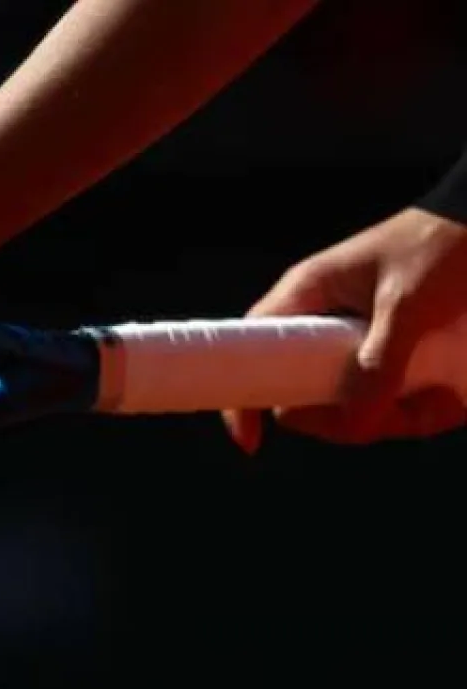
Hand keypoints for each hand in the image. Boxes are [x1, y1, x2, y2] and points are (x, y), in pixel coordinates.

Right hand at [222, 207, 466, 452]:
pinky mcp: (395, 358)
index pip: (251, 349)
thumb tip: (354, 425)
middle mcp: (325, 325)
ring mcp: (360, 345)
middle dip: (336, 419)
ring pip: (349, 405)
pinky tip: (448, 400)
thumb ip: (380, 363)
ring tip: (435, 404)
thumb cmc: (442, 245)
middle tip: (372, 425)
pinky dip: (416, 411)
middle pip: (302, 392)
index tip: (253, 443)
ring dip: (387, 419)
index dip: (243, 397)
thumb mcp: (408, 305)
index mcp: (308, 297)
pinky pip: (389, 401)